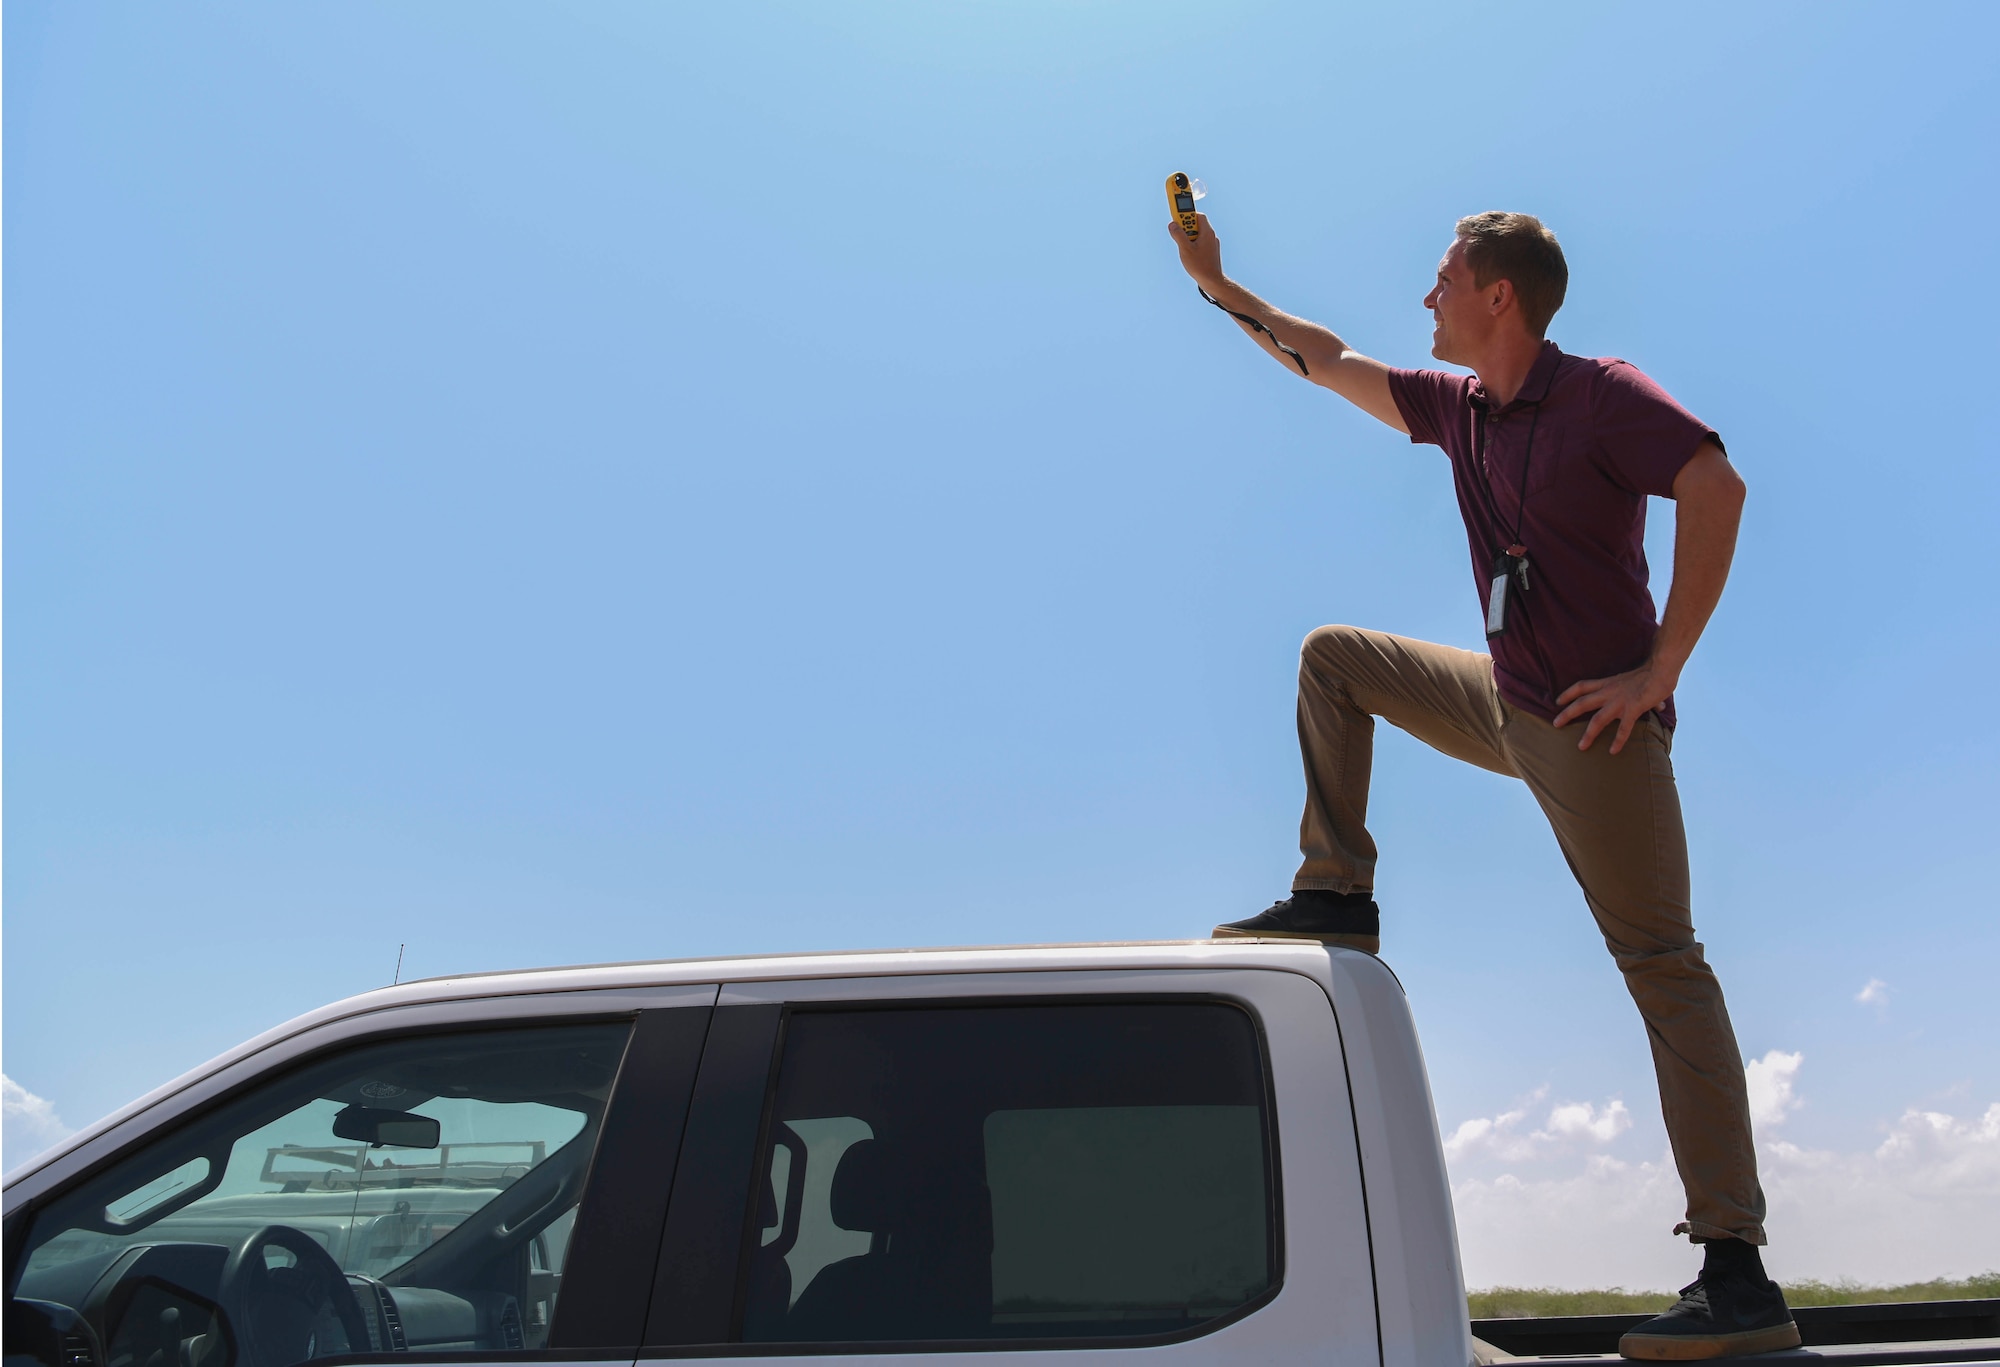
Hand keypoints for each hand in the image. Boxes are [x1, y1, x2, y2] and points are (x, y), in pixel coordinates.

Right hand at [1166, 211, 1223, 291]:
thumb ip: (1178, 235)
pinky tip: (1189, 254)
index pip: (1198, 215)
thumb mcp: (1185, 249)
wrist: (1212, 281)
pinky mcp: (1210, 251)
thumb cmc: (1200, 266)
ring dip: (1188, 237)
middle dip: (1185, 228)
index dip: (1187, 214)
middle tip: (1178, 234)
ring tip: (1183, 247)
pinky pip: (1200, 242)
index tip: (1178, 214)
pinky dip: (1192, 244)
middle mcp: (1211, 236)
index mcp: (1207, 232)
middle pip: (1196, 224)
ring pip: (1197, 234)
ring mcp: (1211, 243)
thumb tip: (1172, 224)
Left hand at [1552, 663, 1675, 753]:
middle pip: (1582, 703)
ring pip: (1597, 720)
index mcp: (1608, 683)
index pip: (1582, 686)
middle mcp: (1609, 692)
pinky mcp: (1633, 709)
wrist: (1661, 669)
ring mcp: (1619, 701)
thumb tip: (1658, 707)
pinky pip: (1623, 728)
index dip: (1568, 693)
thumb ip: (1643, 696)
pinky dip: (1618, 740)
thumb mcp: (1638, 682)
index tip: (1557, 701)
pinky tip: (1613, 751)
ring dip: (1588, 734)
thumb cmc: (1652, 675)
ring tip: (1581, 747)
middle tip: (1555, 724)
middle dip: (1567, 714)